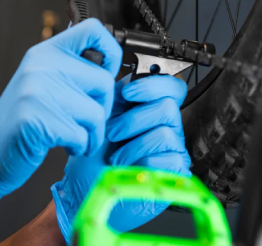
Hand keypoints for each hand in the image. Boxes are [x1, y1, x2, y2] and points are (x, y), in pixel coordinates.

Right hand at [0, 19, 121, 211]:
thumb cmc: (22, 122)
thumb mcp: (42, 82)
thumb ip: (70, 68)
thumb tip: (111, 64)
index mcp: (45, 51)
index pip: (92, 29)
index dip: (111, 51)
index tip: (107, 72)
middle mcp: (41, 65)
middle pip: (103, 81)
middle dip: (102, 109)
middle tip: (82, 121)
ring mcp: (37, 90)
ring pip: (96, 113)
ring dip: (91, 134)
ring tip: (70, 136)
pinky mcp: (36, 120)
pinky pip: (82, 136)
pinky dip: (79, 147)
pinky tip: (61, 145)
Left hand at [51, 74, 190, 243]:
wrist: (87, 188)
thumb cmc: (92, 154)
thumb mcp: (99, 117)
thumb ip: (113, 95)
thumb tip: (119, 74)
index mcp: (149, 107)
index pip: (172, 86)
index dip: (153, 85)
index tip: (127, 93)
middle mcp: (165, 126)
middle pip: (169, 107)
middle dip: (134, 119)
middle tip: (112, 132)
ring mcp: (172, 149)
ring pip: (166, 133)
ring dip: (134, 144)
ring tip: (115, 155)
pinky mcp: (174, 172)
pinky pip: (169, 159)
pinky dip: (142, 162)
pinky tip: (127, 167)